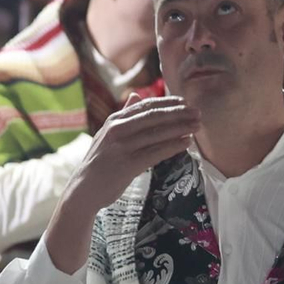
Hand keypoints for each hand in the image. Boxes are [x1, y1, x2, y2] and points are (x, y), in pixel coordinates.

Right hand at [68, 94, 201, 214]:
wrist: (85, 188)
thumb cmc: (102, 160)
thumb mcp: (108, 133)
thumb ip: (124, 116)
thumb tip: (136, 95)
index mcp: (114, 120)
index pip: (146, 106)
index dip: (168, 103)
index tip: (186, 102)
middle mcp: (117, 130)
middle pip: (154, 117)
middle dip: (179, 114)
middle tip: (198, 112)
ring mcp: (122, 147)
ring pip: (157, 134)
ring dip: (181, 129)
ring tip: (197, 126)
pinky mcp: (128, 164)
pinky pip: (156, 153)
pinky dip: (173, 147)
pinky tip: (187, 143)